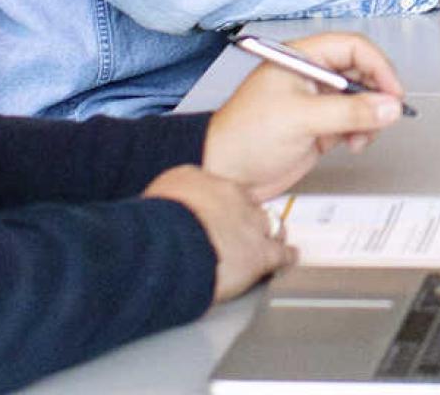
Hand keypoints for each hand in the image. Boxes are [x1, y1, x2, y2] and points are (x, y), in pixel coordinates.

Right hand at [144, 165, 293, 303]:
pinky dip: (286, 258)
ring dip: (269, 234)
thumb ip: (166, 201)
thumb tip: (160, 213)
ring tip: (270, 239)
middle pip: (248, 203)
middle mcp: (230, 197)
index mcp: (201, 181)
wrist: (169, 248)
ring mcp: (249, 224)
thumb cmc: (152, 229)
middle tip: (244, 226)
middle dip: (248, 216)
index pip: (220, 188)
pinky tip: (288, 259)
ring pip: (270, 225)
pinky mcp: (261, 252)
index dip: (222, 203)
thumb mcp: (153, 198)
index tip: (218, 210)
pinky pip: (281, 253)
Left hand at [203, 32, 410, 201]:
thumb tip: (389, 107)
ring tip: (361, 136)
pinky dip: (362, 132)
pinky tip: (353, 144)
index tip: (392, 91)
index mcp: (301, 59)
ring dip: (371, 118)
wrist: (225, 175)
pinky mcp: (322, 127)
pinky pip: (356, 122)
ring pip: (363, 100)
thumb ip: (348, 111)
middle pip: (363, 73)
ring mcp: (318, 102)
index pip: (353, 48)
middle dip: (377, 96)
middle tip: (385, 115)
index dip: (378, 66)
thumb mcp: (299, 118)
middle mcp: (313, 77)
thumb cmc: (244, 137)